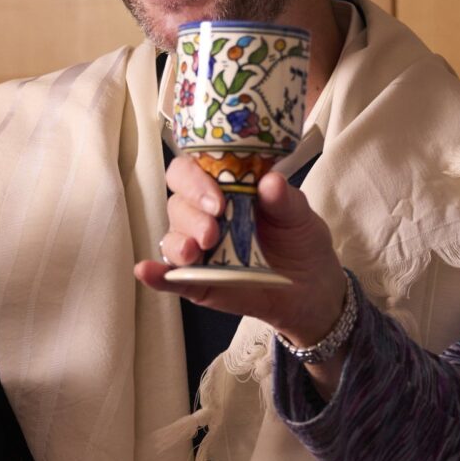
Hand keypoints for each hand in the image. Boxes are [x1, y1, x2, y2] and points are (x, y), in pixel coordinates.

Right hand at [132, 163, 350, 350]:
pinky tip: (146, 271)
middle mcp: (204, 215)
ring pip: (173, 237)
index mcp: (225, 189)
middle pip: (178, 202)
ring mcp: (199, 249)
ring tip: (197, 251)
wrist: (313, 290)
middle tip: (214, 227)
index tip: (218, 196)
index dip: (196, 178)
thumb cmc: (300, 241)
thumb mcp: (300, 216)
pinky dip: (156, 274)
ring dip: (180, 242)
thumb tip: (270, 181)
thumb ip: (285, 199)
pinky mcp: (197, 282)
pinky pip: (170, 277)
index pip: (192, 171)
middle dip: (192, 212)